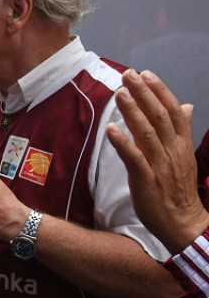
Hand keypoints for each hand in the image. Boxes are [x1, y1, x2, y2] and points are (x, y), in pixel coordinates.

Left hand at [106, 69, 208, 253]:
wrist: (183, 222)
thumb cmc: (178, 189)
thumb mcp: (183, 155)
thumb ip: (181, 130)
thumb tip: (186, 106)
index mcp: (181, 144)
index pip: (172, 111)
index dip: (159, 90)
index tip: (145, 74)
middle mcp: (172, 151)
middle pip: (159, 116)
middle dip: (144, 93)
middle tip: (129, 74)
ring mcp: (159, 165)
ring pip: (147, 133)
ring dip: (133, 111)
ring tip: (120, 92)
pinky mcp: (146, 180)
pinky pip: (134, 158)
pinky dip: (122, 142)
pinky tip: (111, 128)